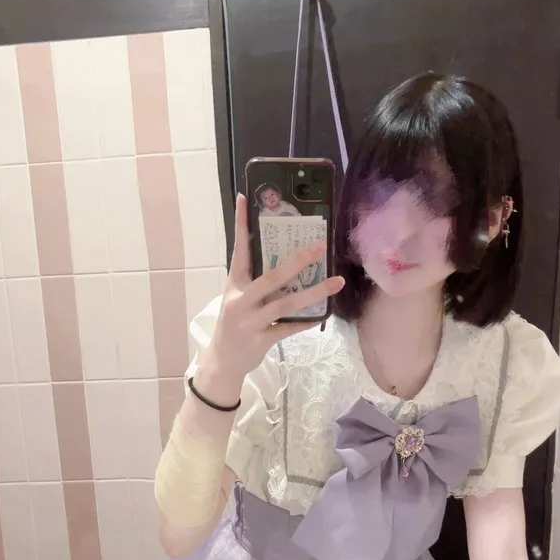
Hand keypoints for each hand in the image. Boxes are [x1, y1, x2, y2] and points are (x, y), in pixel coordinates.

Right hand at [198, 195, 344, 395]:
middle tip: (319, 246)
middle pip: (271, 277)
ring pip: (285, 303)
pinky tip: (322, 313)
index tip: (245, 198)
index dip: (241, 224)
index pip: (239, 249)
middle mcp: (240, 300)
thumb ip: (256, 280)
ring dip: (314, 291)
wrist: (222, 361)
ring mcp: (250, 321)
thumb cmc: (235, 324)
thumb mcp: (238, 298)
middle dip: (297, 261)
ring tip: (337, 281)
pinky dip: (305, 321)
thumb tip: (286, 256)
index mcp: (234, 284)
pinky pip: (288, 328)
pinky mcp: (260, 340)